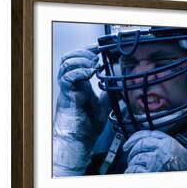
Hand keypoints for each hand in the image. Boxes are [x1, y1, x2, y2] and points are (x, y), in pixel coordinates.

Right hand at [53, 49, 108, 175]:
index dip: (87, 51)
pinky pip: (67, 77)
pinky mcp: (65, 94)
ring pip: (66, 64)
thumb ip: (110, 94)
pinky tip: (90, 72)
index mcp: (79, 83)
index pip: (78, 60)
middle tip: (96, 54)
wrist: (78, 139)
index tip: (99, 48)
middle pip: (69, 58)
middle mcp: (71, 83)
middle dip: (83, 52)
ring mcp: (67, 88)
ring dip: (81, 59)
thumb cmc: (88, 124)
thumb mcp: (104, 105)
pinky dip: (79, 71)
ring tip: (94, 63)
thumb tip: (121, 86)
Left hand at [123, 130, 186, 172]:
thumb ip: (159, 142)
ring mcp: (157, 159)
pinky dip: (132, 171)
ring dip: (133, 163)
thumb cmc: (183, 166)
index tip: (127, 144)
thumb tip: (140, 141)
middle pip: (140, 144)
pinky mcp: (152, 171)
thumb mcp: (173, 148)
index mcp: (167, 141)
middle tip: (130, 157)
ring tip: (136, 167)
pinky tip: (135, 172)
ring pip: (137, 156)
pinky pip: (135, 168)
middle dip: (132, 151)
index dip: (133, 138)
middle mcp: (162, 148)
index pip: (146, 134)